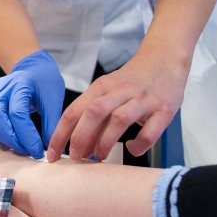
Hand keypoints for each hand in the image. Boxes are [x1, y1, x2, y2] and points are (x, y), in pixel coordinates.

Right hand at [0, 50, 64, 158]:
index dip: (26, 136)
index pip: (17, 112)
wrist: (34, 70)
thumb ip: (51, 125)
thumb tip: (49, 151)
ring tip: (14, 146)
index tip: (37, 151)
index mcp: (21, 84)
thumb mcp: (54, 101)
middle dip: (10, 138)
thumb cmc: (44, 84)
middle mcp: (2, 87)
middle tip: (25, 150)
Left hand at [47, 48, 187, 161]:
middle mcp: (121, 91)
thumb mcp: (109, 89)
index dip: (60, 134)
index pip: (74, 110)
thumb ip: (94, 113)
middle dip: (80, 137)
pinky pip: (150, 131)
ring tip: (100, 156)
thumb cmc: (133, 80)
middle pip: (94, 112)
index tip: (52, 153)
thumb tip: (78, 144)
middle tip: (76, 157)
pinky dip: (140, 144)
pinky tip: (133, 149)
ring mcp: (143, 100)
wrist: (165, 59)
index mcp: (102, 86)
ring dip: (106, 141)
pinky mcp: (164, 109)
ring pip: (119, 119)